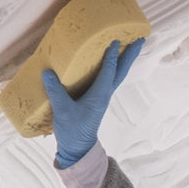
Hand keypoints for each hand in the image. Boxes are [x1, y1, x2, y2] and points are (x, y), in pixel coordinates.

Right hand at [41, 37, 142, 168]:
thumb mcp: (62, 111)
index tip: (115, 39)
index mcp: (99, 95)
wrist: (77, 148)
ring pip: (117, 74)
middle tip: (140, 39)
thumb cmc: (73, 130)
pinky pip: (108, 78)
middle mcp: (104, 94)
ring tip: (130, 45)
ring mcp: (102, 96)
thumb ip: (56, 92)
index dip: (111, 55)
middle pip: (121, 71)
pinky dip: (112, 67)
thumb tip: (47, 72)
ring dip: (124, 60)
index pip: (109, 71)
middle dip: (130, 55)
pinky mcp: (96, 99)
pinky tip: (109, 62)